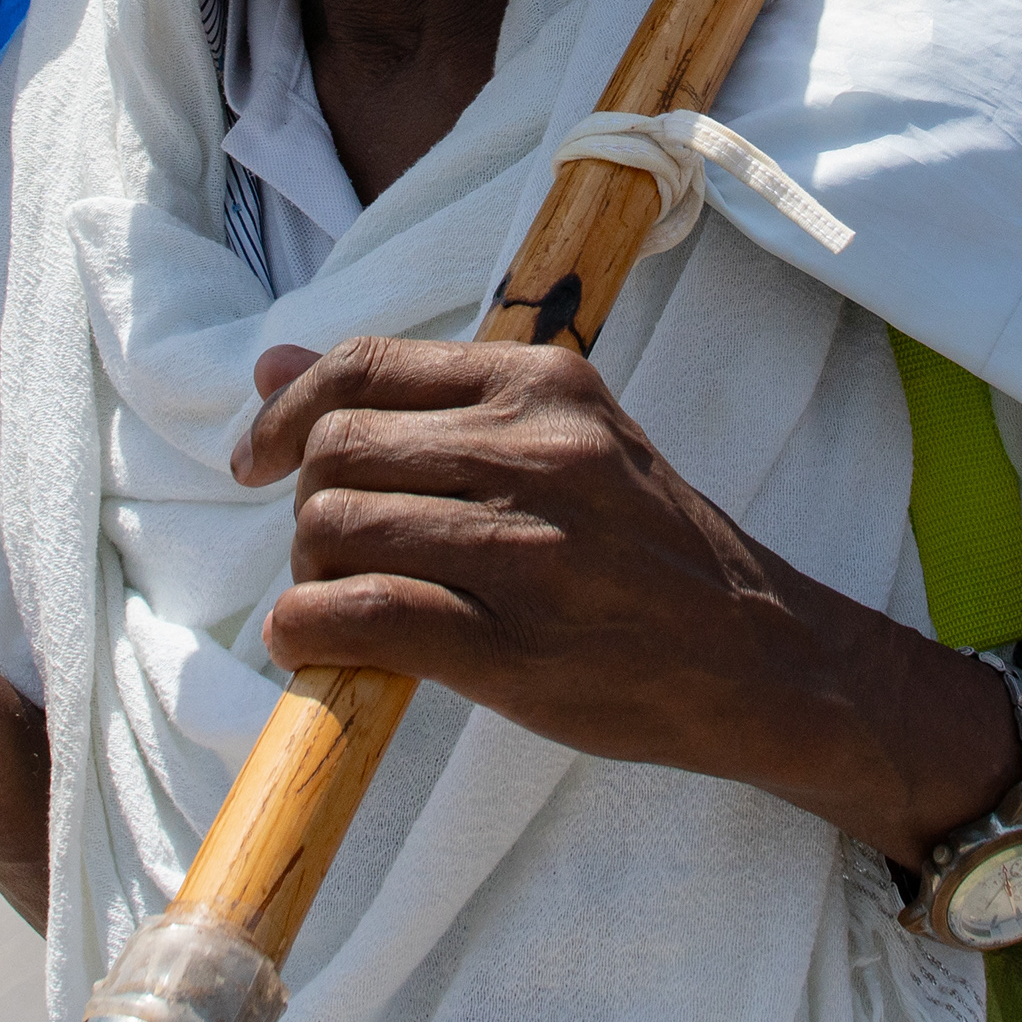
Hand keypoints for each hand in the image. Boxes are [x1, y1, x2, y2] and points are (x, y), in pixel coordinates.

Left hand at [229, 337, 1010, 859]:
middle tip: (326, 554)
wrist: (764, 658)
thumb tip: (271, 362)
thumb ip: (425, 400)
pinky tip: (316, 644)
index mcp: (543, 383)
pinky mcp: (515, 646)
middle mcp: (536, 449)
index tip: (256, 459)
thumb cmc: (648, 549)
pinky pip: (360, 614)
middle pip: (336, 450)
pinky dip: (308, 631)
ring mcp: (528, 548)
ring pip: (336, 528)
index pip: (363, 367)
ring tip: (338, 601)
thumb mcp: (561, 437)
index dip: (285, 412)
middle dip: (304, 506)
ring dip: (307, 573)